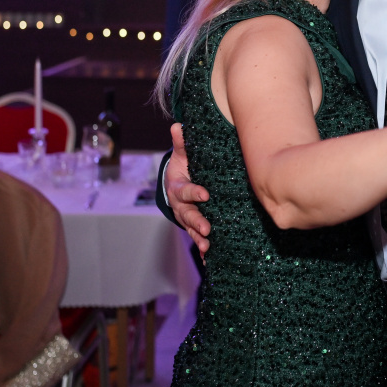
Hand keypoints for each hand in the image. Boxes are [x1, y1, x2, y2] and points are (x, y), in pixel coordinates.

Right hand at [165, 122, 210, 257]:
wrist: (178, 180)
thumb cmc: (184, 165)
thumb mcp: (181, 154)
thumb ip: (181, 143)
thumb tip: (178, 126)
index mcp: (177, 188)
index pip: (184, 191)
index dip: (194, 193)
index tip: (206, 194)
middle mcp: (180, 206)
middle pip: (187, 215)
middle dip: (196, 222)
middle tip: (206, 228)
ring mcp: (186, 217)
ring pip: (191, 229)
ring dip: (199, 238)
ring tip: (207, 246)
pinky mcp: (194, 225)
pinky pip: (197, 238)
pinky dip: (202, 249)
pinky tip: (209, 259)